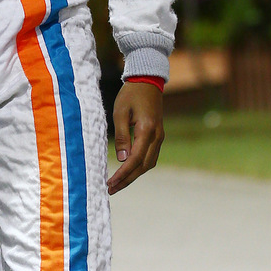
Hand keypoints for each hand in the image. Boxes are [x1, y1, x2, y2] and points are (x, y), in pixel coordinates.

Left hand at [108, 80, 164, 195]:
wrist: (147, 81)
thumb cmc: (131, 94)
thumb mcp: (120, 113)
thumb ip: (121, 136)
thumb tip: (121, 159)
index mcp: (147, 130)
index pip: (135, 159)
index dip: (123, 174)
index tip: (110, 183)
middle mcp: (157, 136)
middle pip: (144, 166)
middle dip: (127, 180)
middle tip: (111, 189)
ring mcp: (159, 137)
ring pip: (148, 163)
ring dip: (134, 175)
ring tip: (117, 184)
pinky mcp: (157, 136)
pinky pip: (150, 156)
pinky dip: (139, 167)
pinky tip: (127, 171)